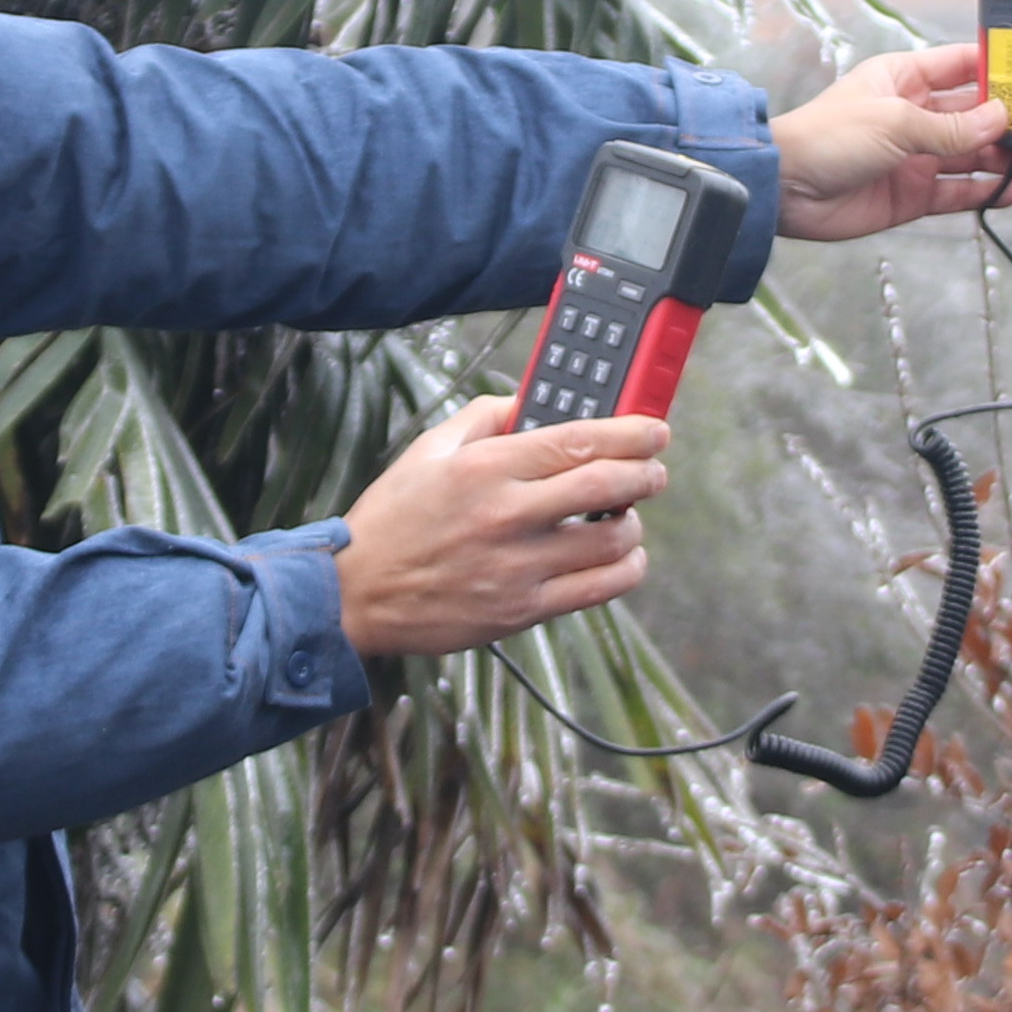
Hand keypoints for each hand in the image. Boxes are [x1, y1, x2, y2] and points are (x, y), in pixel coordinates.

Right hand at [336, 395, 672, 663]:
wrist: (356, 594)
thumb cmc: (392, 521)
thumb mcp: (427, 451)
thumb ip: (483, 419)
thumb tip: (528, 401)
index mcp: (486, 468)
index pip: (577, 440)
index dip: (630, 432)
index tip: (654, 430)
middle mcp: (506, 515)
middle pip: (606, 485)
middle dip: (647, 473)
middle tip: (655, 470)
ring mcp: (518, 567)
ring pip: (611, 539)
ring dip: (634, 523)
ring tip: (627, 516)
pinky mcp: (523, 610)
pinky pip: (599, 590)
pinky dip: (625, 569)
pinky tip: (621, 558)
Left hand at [771, 42, 1011, 243]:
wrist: (784, 189)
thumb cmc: (826, 138)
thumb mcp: (895, 123)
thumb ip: (952, 127)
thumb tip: (1000, 118)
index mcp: (905, 79)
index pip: (965, 66)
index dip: (1003, 70)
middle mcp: (914, 114)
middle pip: (978, 114)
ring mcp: (915, 156)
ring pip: (974, 155)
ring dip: (1006, 159)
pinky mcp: (911, 194)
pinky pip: (959, 191)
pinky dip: (986, 191)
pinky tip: (1011, 191)